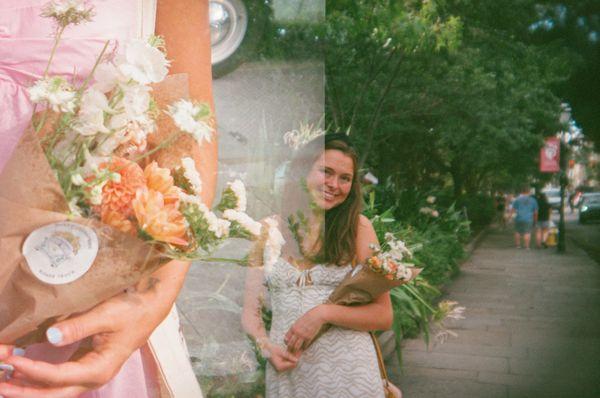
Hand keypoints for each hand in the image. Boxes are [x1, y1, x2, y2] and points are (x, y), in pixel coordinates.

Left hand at [0, 287, 166, 397]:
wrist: (152, 305)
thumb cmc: (134, 309)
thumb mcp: (108, 315)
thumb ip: (78, 327)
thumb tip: (49, 337)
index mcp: (99, 368)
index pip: (57, 376)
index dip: (32, 370)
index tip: (11, 359)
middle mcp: (93, 376)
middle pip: (53, 393)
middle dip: (24, 391)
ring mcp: (90, 371)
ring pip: (54, 388)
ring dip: (28, 385)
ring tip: (4, 378)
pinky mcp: (87, 363)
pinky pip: (58, 377)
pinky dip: (39, 375)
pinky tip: (23, 368)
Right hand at [267, 343, 299, 372]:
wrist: (265, 349)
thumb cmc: (273, 350)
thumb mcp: (282, 352)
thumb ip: (289, 356)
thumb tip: (297, 360)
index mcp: (280, 367)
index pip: (292, 364)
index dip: (297, 358)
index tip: (301, 352)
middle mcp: (280, 369)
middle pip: (292, 365)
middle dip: (296, 358)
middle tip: (300, 351)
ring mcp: (280, 368)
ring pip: (291, 364)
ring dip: (293, 358)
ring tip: (298, 351)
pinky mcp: (281, 366)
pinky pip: (288, 363)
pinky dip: (290, 359)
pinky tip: (293, 353)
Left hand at [285, 305, 327, 352]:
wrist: (316, 316)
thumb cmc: (307, 318)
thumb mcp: (298, 322)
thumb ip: (294, 328)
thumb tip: (291, 334)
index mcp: (293, 328)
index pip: (286, 338)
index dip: (286, 342)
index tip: (288, 344)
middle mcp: (297, 332)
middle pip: (290, 344)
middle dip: (290, 348)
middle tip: (291, 351)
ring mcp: (303, 336)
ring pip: (296, 347)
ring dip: (296, 350)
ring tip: (296, 352)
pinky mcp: (309, 338)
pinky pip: (305, 346)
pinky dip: (304, 348)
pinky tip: (304, 347)